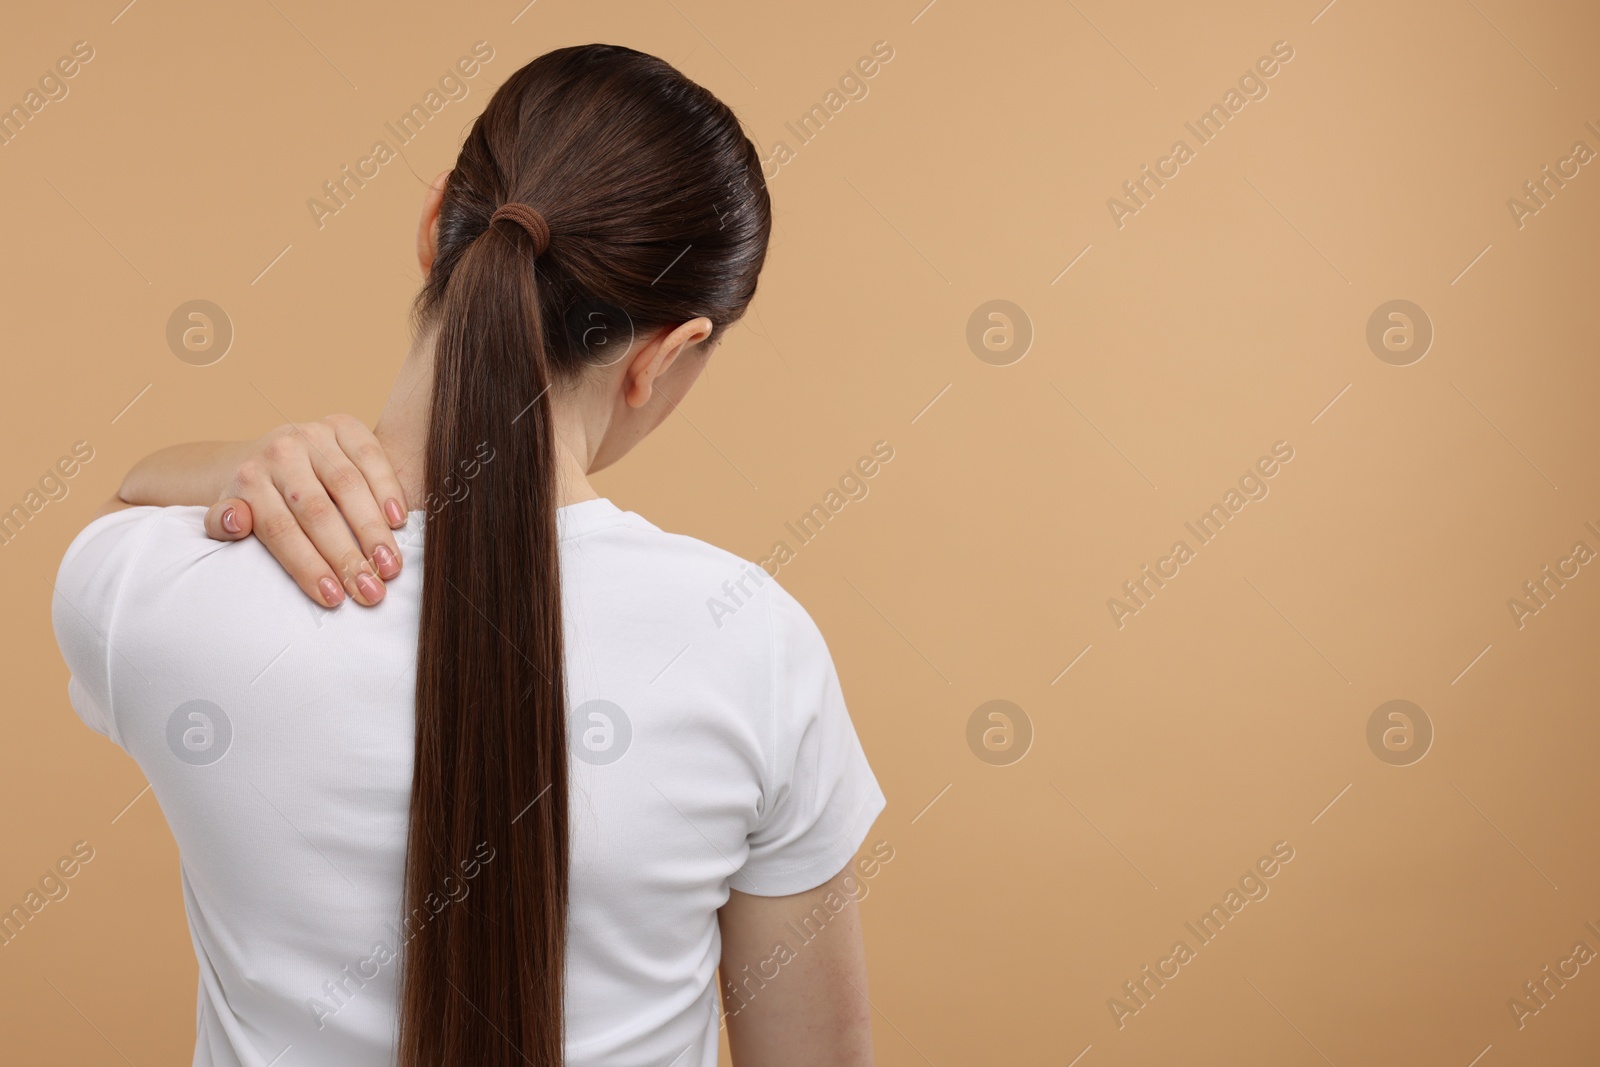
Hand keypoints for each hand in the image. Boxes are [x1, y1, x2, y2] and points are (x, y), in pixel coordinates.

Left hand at [204, 415, 409, 607]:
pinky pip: (371, 455)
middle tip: (371, 591)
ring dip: (373, 529)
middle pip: (317, 510)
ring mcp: (314, 434)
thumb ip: (223, 523)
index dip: (308, 566)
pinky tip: (399, 520)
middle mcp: (280, 452)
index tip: (334, 598)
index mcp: (249, 479)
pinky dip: (388, 488)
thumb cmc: (258, 499)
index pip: (280, 529)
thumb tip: (237, 520)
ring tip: (390, 565)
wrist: (269, 454)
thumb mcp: (231, 514)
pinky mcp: (344, 424)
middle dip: (347, 555)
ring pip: (348, 485)